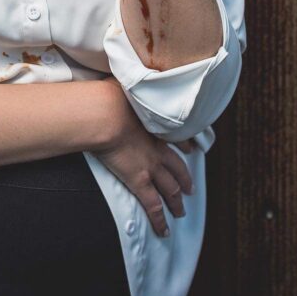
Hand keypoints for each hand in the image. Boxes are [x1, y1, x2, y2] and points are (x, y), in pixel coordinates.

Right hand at [92, 77, 195, 236]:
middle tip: (190, 188)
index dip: (184, 143)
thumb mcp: (124, 80)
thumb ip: (128, 77)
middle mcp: (158, 147)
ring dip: (176, 201)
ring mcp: (151, 166)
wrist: (106, 113)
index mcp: (156, 124)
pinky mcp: (139, 181)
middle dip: (185, 178)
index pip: (176, 136)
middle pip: (177, 167)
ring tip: (181, 211)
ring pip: (170, 189)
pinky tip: (164, 230)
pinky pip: (153, 206)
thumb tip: (125, 65)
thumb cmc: (111, 95)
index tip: (190, 147)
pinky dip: (160, 220)